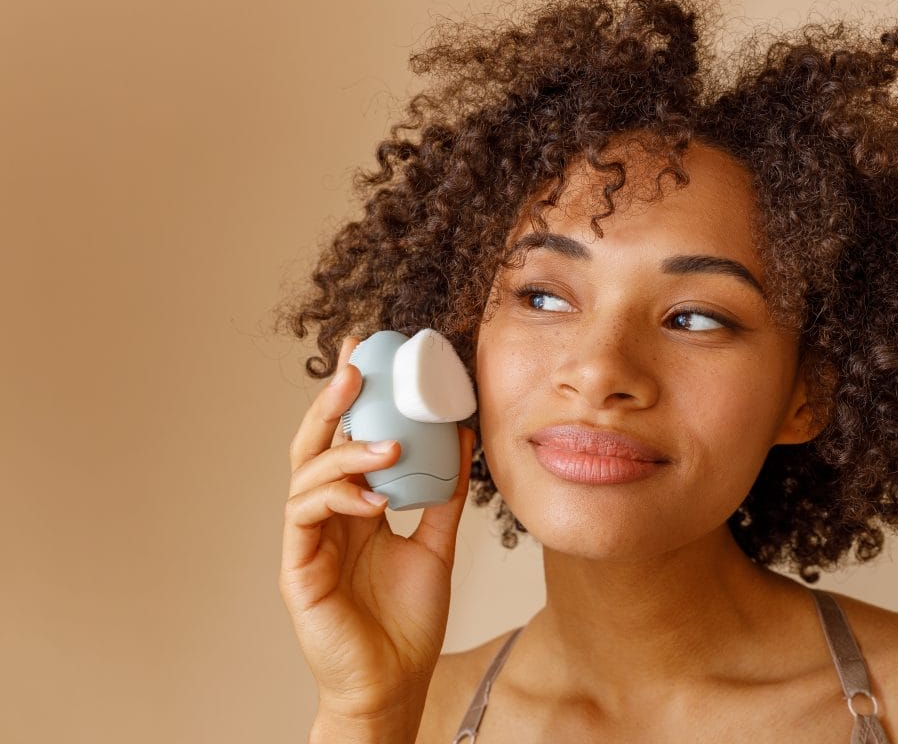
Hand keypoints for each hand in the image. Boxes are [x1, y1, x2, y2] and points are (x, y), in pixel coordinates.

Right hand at [278, 335, 474, 719]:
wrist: (396, 681)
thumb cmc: (408, 619)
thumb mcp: (438, 544)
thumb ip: (446, 494)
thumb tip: (463, 438)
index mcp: (355, 506)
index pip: (348, 439)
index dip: (354, 396)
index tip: (369, 352)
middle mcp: (326, 515)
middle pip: (317, 443)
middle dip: (333, 400)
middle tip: (356, 363)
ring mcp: (308, 540)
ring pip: (307, 474)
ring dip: (344, 450)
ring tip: (387, 443)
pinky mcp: (297, 568)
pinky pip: (306, 517)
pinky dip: (337, 496)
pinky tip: (372, 496)